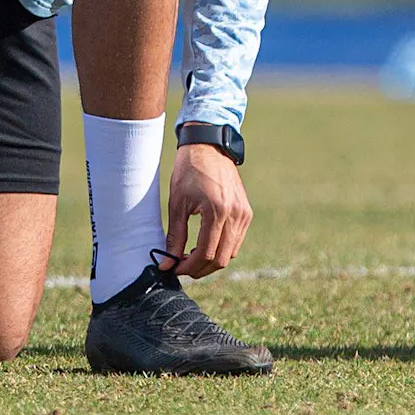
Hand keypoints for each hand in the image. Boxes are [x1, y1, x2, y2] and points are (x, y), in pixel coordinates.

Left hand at [165, 139, 252, 276]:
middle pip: (221, 259)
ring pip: (231, 253)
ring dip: (212, 260)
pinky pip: (236, 241)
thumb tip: (168, 263)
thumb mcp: (177, 204)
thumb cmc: (189, 171)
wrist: (208, 146)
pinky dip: (222, 248)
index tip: (175, 268)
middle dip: (201, 268)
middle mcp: (235, 214)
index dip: (189, 267)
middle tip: (182, 266)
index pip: (207, 253)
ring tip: (191, 255)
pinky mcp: (246, 212)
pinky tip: (205, 244)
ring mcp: (244, 214)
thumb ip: (174, 237)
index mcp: (217, 211)